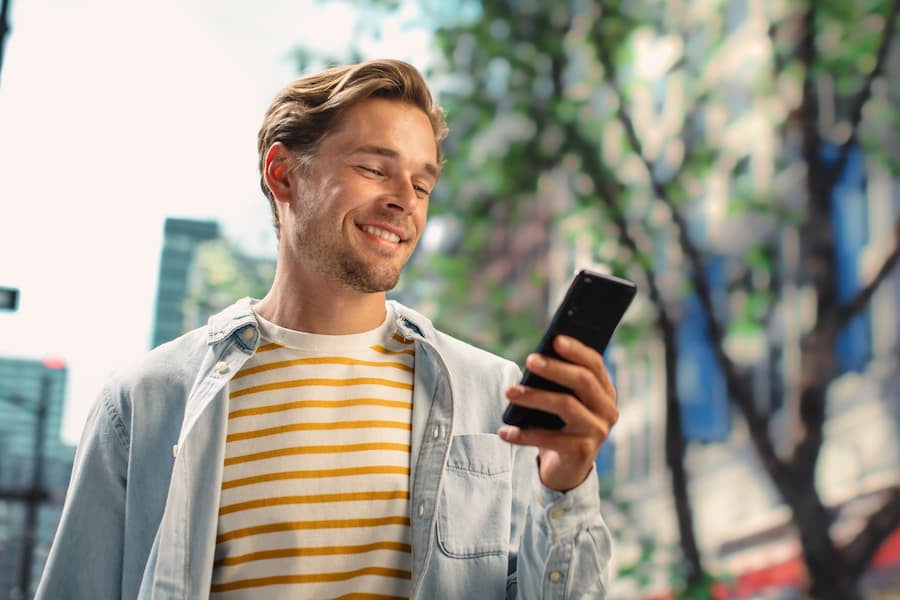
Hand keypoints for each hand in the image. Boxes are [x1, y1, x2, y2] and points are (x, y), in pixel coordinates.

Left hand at [498, 335, 618, 491]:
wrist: (566, 469)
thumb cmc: (560, 425)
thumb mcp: (563, 401)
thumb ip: (557, 383)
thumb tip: (535, 360)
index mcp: (604, 391)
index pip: (594, 364)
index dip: (576, 350)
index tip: (555, 339)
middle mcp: (607, 410)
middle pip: (582, 381)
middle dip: (554, 368)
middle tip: (529, 360)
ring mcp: (597, 432)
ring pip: (566, 406)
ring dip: (535, 397)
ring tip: (510, 392)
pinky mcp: (583, 453)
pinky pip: (550, 439)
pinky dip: (524, 435)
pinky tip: (505, 431)